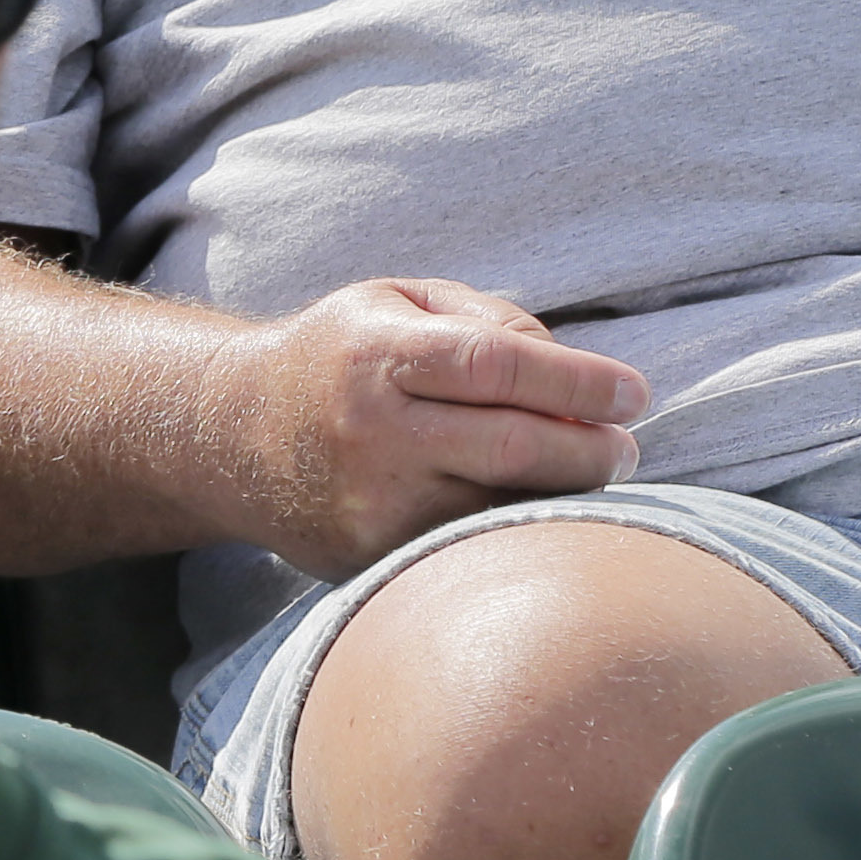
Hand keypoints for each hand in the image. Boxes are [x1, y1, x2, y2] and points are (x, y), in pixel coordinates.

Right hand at [213, 276, 650, 581]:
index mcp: (374, 354)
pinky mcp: (368, 556)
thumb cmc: (336, 357)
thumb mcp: (396, 303)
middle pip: (517, 448)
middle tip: (623, 446)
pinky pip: (471, 546)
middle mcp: (369, 431)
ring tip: (577, 471)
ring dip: (563, 494)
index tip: (634, 395)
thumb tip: (576, 381)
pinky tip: (521, 505)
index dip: (581, 383)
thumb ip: (490, 320)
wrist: (226, 434)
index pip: (499, 366)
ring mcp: (368, 503)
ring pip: (504, 507)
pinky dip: (514, 527)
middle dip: (594, 451)